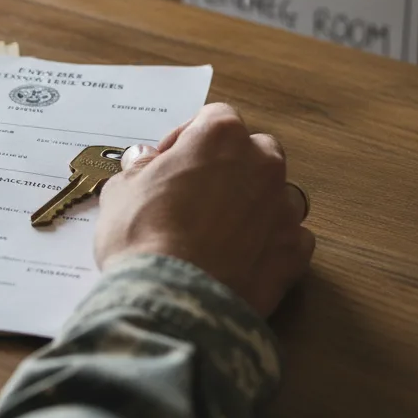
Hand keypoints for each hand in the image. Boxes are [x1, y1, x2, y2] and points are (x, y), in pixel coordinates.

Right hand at [96, 103, 314, 316]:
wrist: (174, 300)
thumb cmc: (142, 235)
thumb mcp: (122, 190)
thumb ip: (139, 168)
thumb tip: (144, 159)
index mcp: (220, 137)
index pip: (214, 117)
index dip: (187, 138)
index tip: (167, 161)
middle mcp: (261, 164)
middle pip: (254, 150)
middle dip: (230, 165)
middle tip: (195, 192)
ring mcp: (284, 209)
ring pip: (277, 193)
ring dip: (254, 203)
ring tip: (219, 230)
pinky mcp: (295, 253)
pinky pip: (290, 237)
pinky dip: (271, 243)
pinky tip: (241, 258)